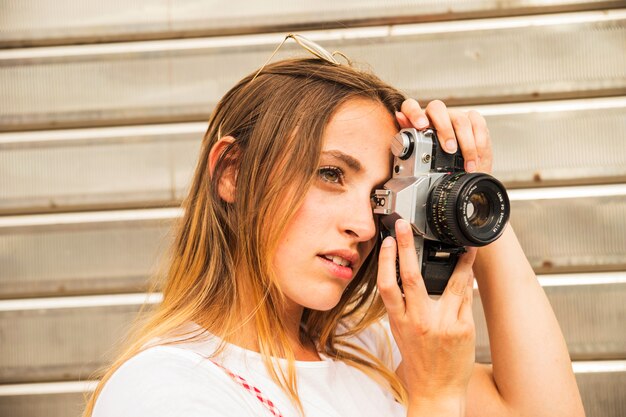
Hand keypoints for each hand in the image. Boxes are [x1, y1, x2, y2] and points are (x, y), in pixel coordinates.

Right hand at [377, 219, 476, 406]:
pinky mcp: (463, 328)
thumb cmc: (418, 363)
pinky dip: (467, 281)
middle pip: (411, 277)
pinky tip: (469, 270)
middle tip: (407, 228)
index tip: (389, 241)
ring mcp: (443, 324)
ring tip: (463, 245)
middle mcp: (419, 321)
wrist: (437, 391)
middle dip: (407, 248)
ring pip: (450, 283)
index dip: (386, 261)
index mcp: (399, 322)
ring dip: (459, 261)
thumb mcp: (400, 333)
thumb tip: (403, 278)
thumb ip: (402, 306)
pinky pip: (466, 297)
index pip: (387, 285)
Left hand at [395, 98, 492, 173]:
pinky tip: (476, 157)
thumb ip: (411, 136)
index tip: (421, 126)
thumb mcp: (420, 156)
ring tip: (466, 163)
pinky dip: (478, 143)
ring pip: (460, 120)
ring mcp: (455, 116)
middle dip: (444, 130)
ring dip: (466, 145)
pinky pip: (478, 124)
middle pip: (437, 109)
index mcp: (419, 122)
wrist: (461, 172)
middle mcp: (436, 116)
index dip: (414, 113)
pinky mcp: (473, 120)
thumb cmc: (438, 164)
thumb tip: (400, 116)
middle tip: (449, 150)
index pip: (411, 106)